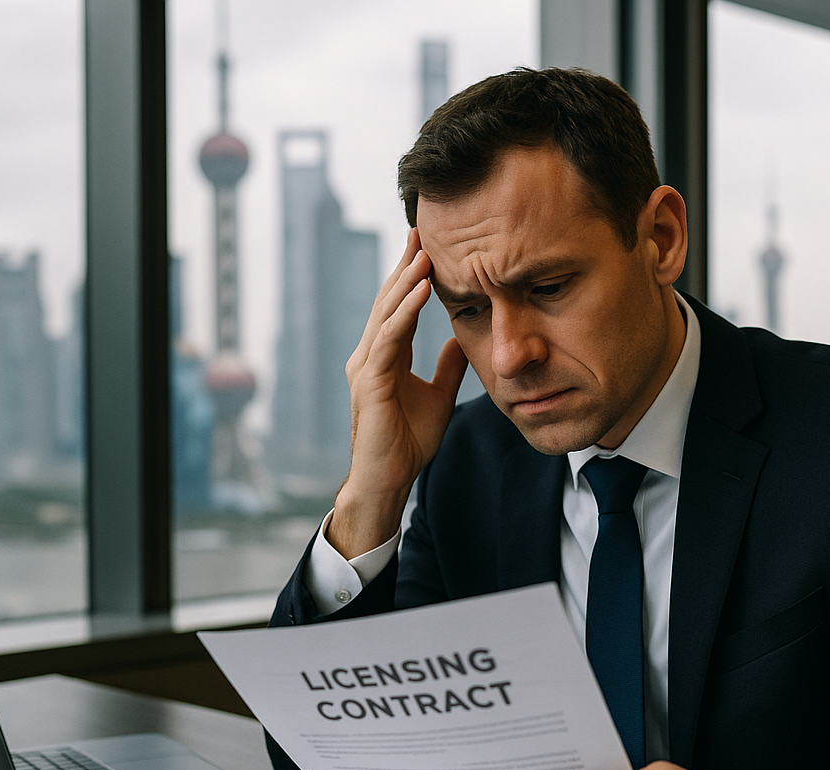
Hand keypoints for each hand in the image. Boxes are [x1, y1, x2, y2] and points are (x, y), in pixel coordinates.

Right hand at [328, 228, 468, 558]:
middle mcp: (370, 356)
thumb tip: (463, 340)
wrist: (389, 480)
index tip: (429, 247)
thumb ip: (447, 368)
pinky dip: (405, 313)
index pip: (398, 307)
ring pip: (387, 314)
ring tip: (425, 253)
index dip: (412, 277)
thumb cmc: (407, 444)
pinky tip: (422, 290)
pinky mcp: (371, 383)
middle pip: (388, 301)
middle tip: (421, 230)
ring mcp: (366, 368)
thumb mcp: (438, 397)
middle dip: (405, 266)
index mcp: (385, 357)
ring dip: (406, 282)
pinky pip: (390, 339)